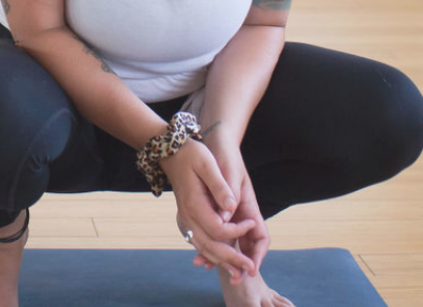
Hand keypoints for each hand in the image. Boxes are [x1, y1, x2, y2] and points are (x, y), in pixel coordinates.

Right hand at [161, 139, 255, 280]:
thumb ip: (220, 186)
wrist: (171, 152)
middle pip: (211, 246)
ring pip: (204, 248)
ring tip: (239, 271)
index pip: (219, 229)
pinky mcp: (187, 218)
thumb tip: (231, 208)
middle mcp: (188, 216)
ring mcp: (185, 219)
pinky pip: (198, 242)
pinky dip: (211, 254)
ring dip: (222, 261)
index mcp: (194, 204)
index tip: (251, 223)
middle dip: (232, 259)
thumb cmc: (191, 154)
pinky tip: (222, 260)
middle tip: (251, 268)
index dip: (237, 231)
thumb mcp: (207, 163)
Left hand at [212, 146, 269, 275]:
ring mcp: (230, 210)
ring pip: (231, 239)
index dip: (258, 254)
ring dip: (223, 253)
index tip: (251, 267)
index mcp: (248, 204)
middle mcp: (241, 211)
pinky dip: (211, 240)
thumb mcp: (227, 171)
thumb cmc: (224, 154)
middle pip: (246, 243)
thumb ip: (227, 194)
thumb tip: (225, 217)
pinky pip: (218, 230)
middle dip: (240, 261)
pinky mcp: (217, 206)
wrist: (215, 140)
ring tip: (207, 264)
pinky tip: (198, 246)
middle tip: (231, 277)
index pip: (261, 236)